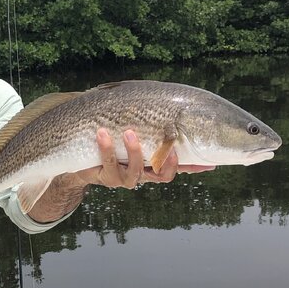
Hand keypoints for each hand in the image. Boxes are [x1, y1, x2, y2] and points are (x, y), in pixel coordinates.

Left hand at [79, 128, 215, 190]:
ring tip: (128, 132)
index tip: (210, 162)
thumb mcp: (132, 129)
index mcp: (153, 164)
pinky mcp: (107, 176)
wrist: (78, 151)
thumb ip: (152, 124)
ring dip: (134, 151)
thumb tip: (175, 110)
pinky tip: (102, 132)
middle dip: (167, 162)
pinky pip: (109, 163)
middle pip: (163, 176)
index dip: (195, 166)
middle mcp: (142, 173)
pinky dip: (106, 147)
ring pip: (135, 171)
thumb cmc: (109, 136)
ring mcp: (124, 177)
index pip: (180, 167)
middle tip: (170, 145)